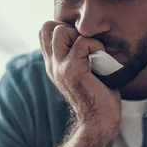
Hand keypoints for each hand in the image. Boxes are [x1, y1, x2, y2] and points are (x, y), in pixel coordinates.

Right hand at [39, 21, 120, 135]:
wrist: (100, 119)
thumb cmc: (99, 93)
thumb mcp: (84, 68)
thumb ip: (78, 52)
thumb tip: (89, 32)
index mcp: (52, 63)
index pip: (44, 31)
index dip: (63, 28)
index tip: (81, 42)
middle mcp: (51, 64)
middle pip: (47, 26)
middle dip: (69, 28)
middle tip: (85, 46)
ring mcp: (58, 67)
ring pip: (60, 30)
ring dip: (81, 36)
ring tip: (92, 52)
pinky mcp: (71, 70)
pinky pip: (82, 42)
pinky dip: (96, 46)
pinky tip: (101, 60)